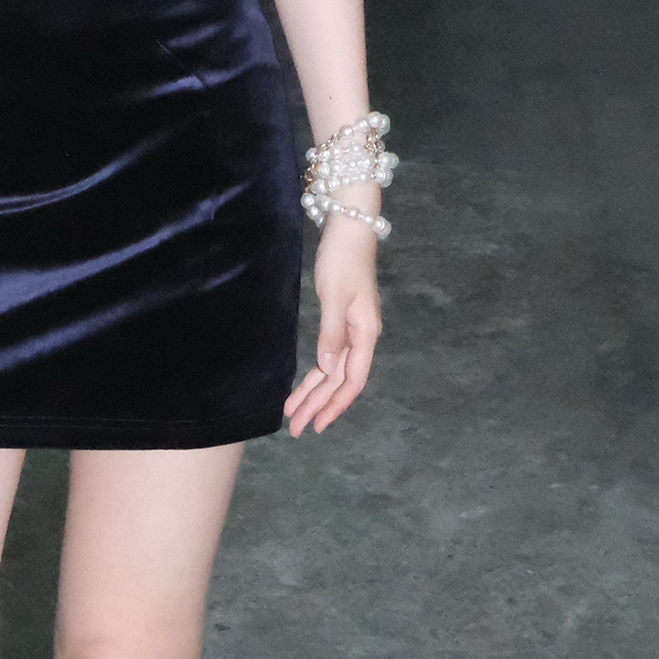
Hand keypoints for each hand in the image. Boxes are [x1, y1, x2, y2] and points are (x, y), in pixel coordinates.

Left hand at [283, 213, 380, 436]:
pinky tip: (305, 385)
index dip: (336, 404)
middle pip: (340, 380)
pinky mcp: (341, 320)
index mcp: (365, 333)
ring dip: (314, 392)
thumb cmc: (343, 259)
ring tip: (293, 414)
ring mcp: (352, 329)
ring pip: (333, 370)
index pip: (353, 380)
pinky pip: (329, 355)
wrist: (349, 229)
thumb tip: (327, 367)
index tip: (317, 424)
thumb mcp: (336, 295)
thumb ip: (332, 332)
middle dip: (318, 405)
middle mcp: (361, 336)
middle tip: (296, 429)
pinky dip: (316, 372)